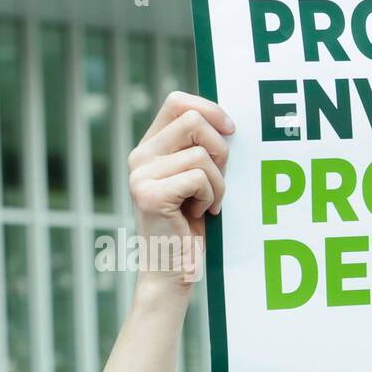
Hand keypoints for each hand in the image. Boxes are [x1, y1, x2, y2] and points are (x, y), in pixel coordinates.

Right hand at [127, 91, 234, 301]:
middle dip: (221, 151)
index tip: (231, 130)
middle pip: (194, 121)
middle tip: (218, 182)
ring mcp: (141, 174)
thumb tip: (229, 122)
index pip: (177, 102)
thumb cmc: (193, 227)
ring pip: (201, 154)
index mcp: (150, 147)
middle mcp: (139, 156)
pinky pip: (199, 177)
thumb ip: (202, 149)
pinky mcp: (150, 194)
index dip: (209, 108)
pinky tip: (200, 215)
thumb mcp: (198, 180)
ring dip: (218, 183)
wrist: (174, 270)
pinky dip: (211, 198)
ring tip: (207, 204)